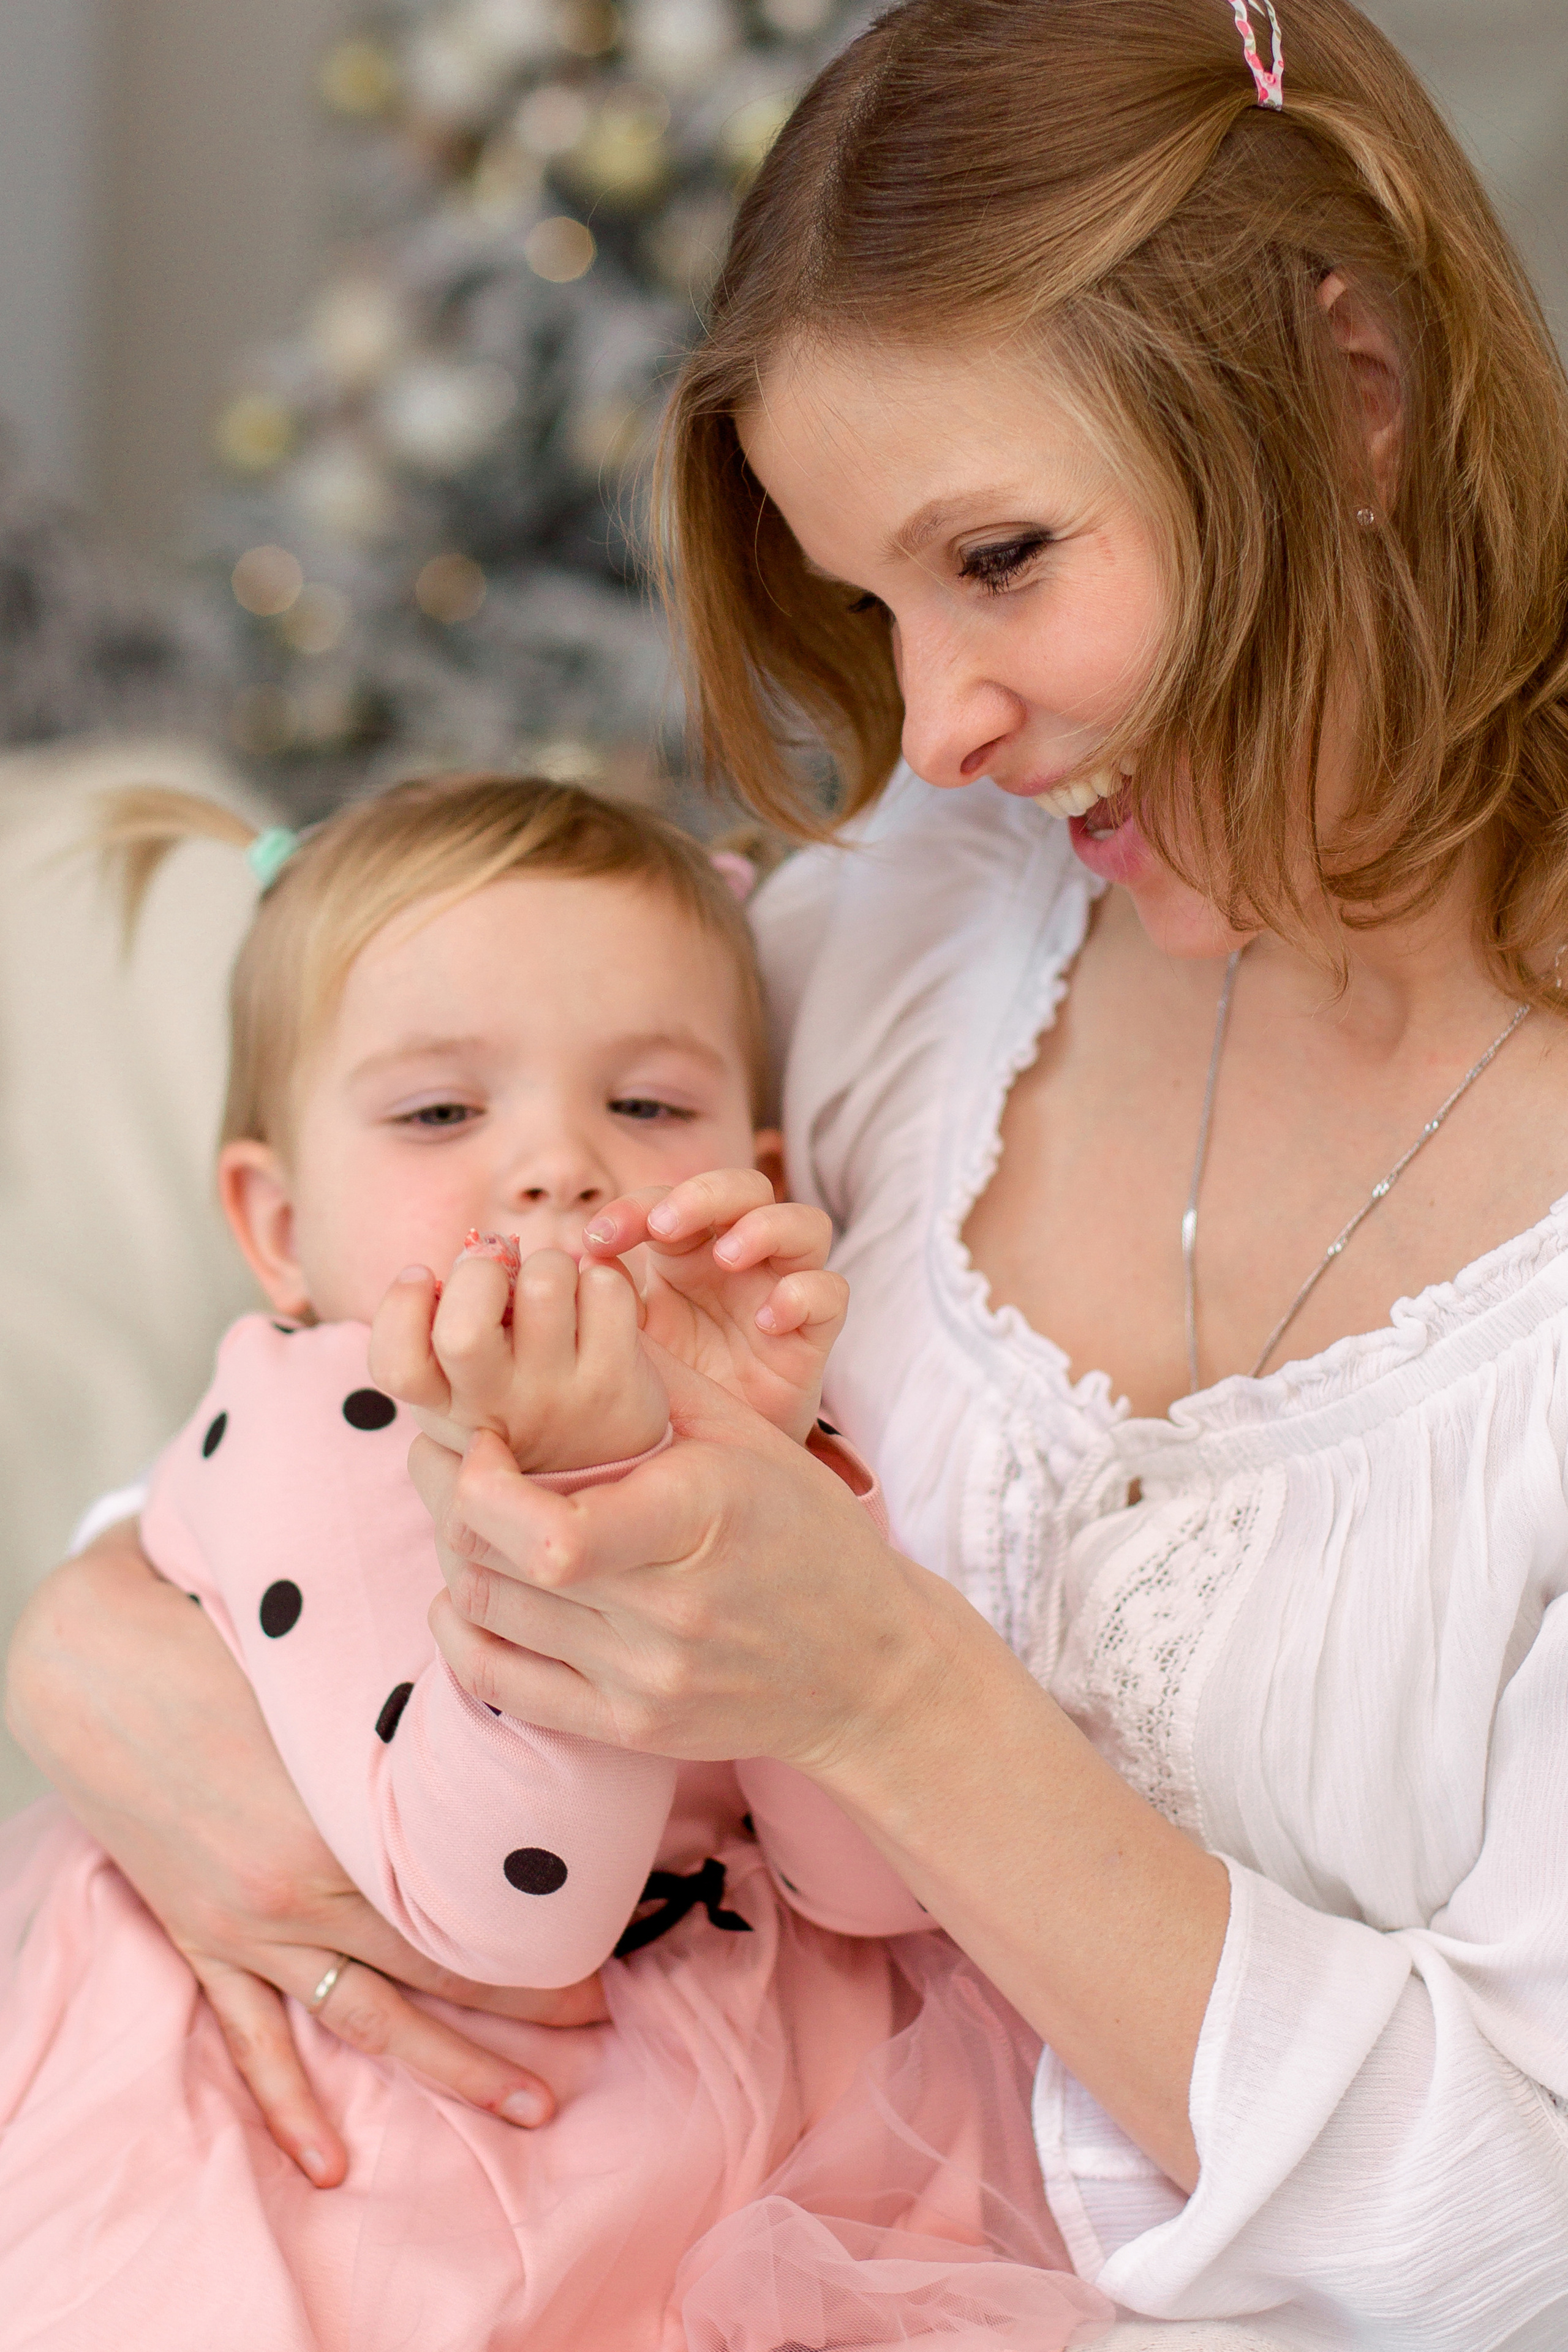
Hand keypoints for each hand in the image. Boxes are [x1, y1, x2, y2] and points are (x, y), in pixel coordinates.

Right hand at [3, 1528, 607, 2187]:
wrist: (98, 1679)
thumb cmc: (225, 1656)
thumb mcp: (330, 1687)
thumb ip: (407, 1726)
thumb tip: (503, 1725)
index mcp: (344, 1819)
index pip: (465, 1897)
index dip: (539, 1928)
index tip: (605, 1942)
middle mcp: (302, 1890)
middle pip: (435, 1966)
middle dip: (525, 2002)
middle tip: (596, 2024)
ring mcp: (251, 1927)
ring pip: (368, 2018)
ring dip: (452, 2065)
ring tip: (527, 2103)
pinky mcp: (206, 1944)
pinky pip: (255, 2040)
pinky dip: (290, 2106)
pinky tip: (329, 2163)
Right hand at [370, 1243, 668, 1471]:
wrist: (606, 1467)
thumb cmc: (519, 1402)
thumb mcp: (465, 1383)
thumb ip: (447, 1329)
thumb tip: (469, 1256)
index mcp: (447, 1405)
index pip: (397, 1364)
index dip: (399, 1305)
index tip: (422, 1275)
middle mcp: (498, 1407)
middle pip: (464, 1332)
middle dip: (479, 1273)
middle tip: (500, 1276)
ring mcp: (559, 1397)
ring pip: (545, 1286)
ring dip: (550, 1264)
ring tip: (556, 1287)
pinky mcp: (617, 1380)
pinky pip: (605, 1289)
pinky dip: (600, 1278)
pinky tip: (596, 1305)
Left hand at [409, 1349, 939, 1768]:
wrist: (870, 1670)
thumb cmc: (809, 1534)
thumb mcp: (749, 1438)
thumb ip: (653, 1379)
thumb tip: (567, 1305)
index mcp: (699, 1519)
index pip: (550, 1532)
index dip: (483, 1484)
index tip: (485, 1440)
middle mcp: (669, 1610)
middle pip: (499, 1562)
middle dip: (450, 1496)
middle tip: (448, 1456)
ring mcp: (646, 1678)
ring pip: (488, 1613)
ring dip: (457, 1552)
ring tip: (465, 1510)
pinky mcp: (629, 1727)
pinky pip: (501, 1684)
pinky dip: (462, 1632)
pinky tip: (470, 1589)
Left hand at [581, 1169, 848, 1442]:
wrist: (712, 1449)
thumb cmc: (672, 1383)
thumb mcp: (631, 1340)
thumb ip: (608, 1300)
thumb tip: (581, 1260)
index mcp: (690, 1249)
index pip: (671, 1199)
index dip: (636, 1205)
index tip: (596, 1239)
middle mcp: (744, 1256)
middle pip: (746, 1188)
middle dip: (705, 1195)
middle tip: (665, 1227)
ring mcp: (784, 1287)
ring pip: (804, 1223)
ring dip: (764, 1228)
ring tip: (725, 1258)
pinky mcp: (815, 1330)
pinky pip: (830, 1293)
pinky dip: (802, 1295)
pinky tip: (767, 1320)